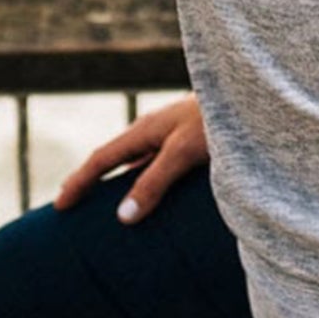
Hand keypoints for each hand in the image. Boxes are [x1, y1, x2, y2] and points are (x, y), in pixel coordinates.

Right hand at [55, 96, 209, 224]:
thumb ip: (154, 183)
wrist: (259, 99)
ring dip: (122, 182)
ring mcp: (175, 135)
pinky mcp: (195, 141)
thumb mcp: (184, 152)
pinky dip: (148, 180)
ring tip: (112, 206)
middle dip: (93, 180)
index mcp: (145, 130)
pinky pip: (161, 165)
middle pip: (115, 158)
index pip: (101, 159)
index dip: (78, 183)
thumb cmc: (223, 121)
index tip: (59, 207)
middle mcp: (156, 131)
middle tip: (74, 204)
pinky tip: (158, 195)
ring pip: (139, 162)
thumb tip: (121, 218)